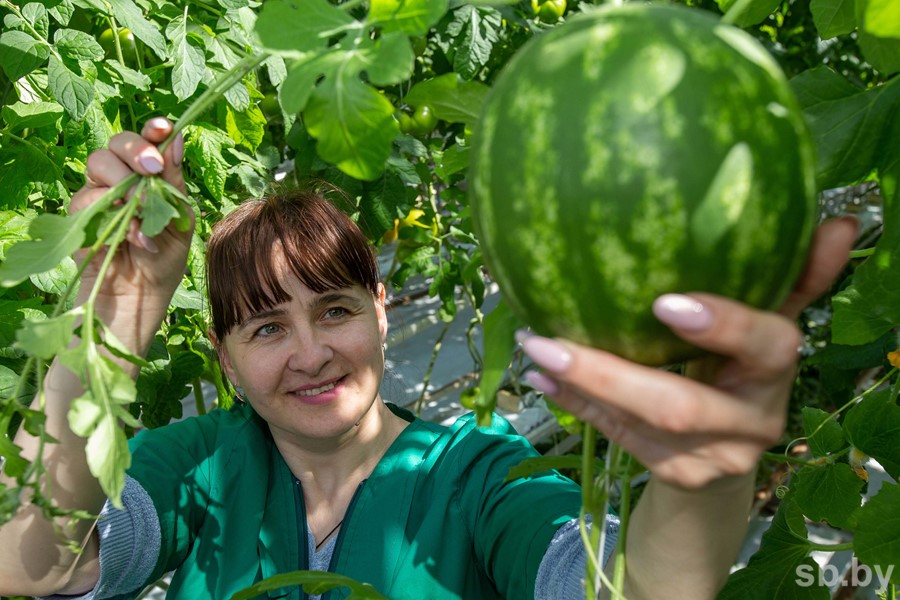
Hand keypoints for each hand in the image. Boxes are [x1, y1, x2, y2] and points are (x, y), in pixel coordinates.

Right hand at [70, 118, 191, 304]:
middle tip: (152, 169)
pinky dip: (112, 214)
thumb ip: (174, 182)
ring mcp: (99, 194)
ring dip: (124, 183)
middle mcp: (122, 179)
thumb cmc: (164, 259)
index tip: (163, 129)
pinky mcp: (80, 214)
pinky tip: (131, 236)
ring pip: (99, 162)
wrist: (140, 297)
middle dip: (136, 150)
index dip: (153, 129)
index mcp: (150, 176)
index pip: (148, 141)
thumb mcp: (179, 219)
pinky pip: (87, 197)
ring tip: (140, 209)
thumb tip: (176, 140)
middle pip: (118, 142)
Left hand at [519, 217, 857, 488]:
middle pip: (680, 404)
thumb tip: (841, 221)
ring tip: (533, 350)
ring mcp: (715, 458)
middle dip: (608, 373)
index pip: (766, 344)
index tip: (666, 302)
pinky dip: (581, 406)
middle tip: (547, 337)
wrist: (727, 453)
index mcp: (776, 369)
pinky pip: (622, 441)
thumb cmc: (738, 369)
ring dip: (580, 387)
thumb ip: (792, 278)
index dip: (722, 326)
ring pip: (641, 427)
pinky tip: (542, 379)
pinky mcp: (679, 477)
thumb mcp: (763, 324)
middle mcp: (753, 421)